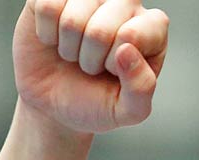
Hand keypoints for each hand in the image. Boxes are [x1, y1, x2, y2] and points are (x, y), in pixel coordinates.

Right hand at [15, 0, 167, 133]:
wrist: (56, 102)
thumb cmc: (97, 102)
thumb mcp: (127, 110)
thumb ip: (140, 88)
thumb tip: (127, 51)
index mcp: (152, 29)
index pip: (132, 35)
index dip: (115, 61)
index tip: (114, 71)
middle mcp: (125, 4)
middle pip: (101, 29)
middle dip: (91, 60)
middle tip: (92, 67)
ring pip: (72, 19)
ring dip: (69, 48)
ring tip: (75, 54)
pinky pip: (47, 6)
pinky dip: (46, 33)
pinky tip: (55, 39)